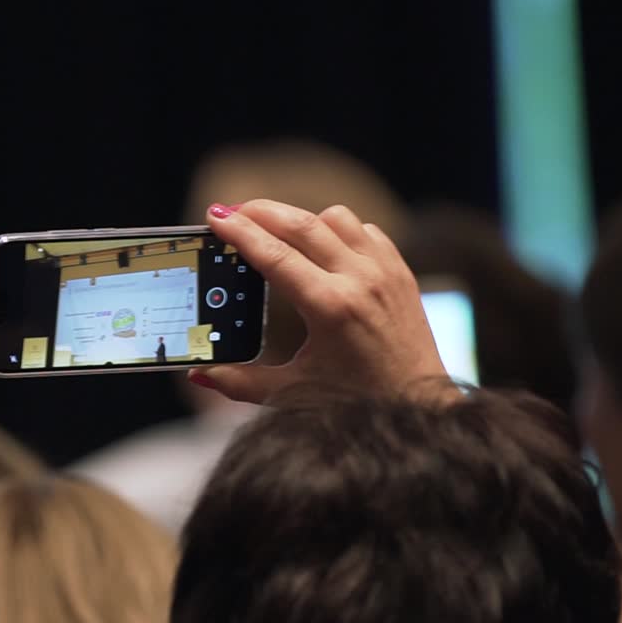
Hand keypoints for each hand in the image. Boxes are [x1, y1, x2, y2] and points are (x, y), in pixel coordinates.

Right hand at [190, 200, 447, 403]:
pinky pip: (365, 231)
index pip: (274, 255)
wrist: (422, 411)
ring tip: (276, 233)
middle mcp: (360, 281)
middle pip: (301, 224)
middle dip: (261, 212)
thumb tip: (199, 374)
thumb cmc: (358, 407)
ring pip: (335, 218)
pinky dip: (338, 230)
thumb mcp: (293, 394)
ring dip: (302, 219)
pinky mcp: (401, 273)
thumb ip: (241, 382)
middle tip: (231, 212)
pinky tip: (321, 248)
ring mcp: (385, 272)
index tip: (215, 217)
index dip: (240, 232)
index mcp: (331, 309)